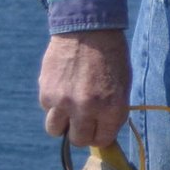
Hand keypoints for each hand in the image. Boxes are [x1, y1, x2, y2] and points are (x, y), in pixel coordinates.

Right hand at [40, 30, 130, 147]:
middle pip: (78, 140)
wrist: (88, 29)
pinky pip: (47, 110)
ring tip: (70, 107)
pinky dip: (54, 105)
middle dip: (82, 132)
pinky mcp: (46, 93)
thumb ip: (113, 109)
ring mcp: (63, 102)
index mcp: (112, 107)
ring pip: (56, 130)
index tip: (99, 129)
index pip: (102, 139)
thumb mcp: (123, 83)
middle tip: (84, 121)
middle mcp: (87, 108)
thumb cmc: (111, 55)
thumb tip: (102, 131)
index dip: (101, 135)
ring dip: (63, 123)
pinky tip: (63, 87)